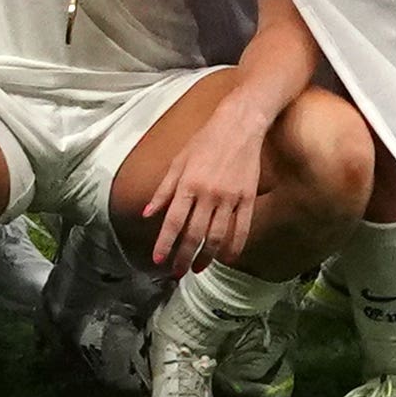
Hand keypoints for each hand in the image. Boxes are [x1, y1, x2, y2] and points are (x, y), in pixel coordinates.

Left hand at [129, 84, 272, 273]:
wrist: (240, 123)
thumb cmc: (205, 140)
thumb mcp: (178, 160)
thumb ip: (164, 190)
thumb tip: (147, 213)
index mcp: (188, 184)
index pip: (173, 221)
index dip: (165, 243)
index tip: (158, 260)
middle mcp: (208, 194)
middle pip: (194, 234)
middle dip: (184, 257)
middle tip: (177, 272)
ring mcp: (230, 197)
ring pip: (217, 236)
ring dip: (207, 256)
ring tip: (198, 268)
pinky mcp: (248, 197)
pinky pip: (242, 228)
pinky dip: (235, 246)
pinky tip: (228, 259)